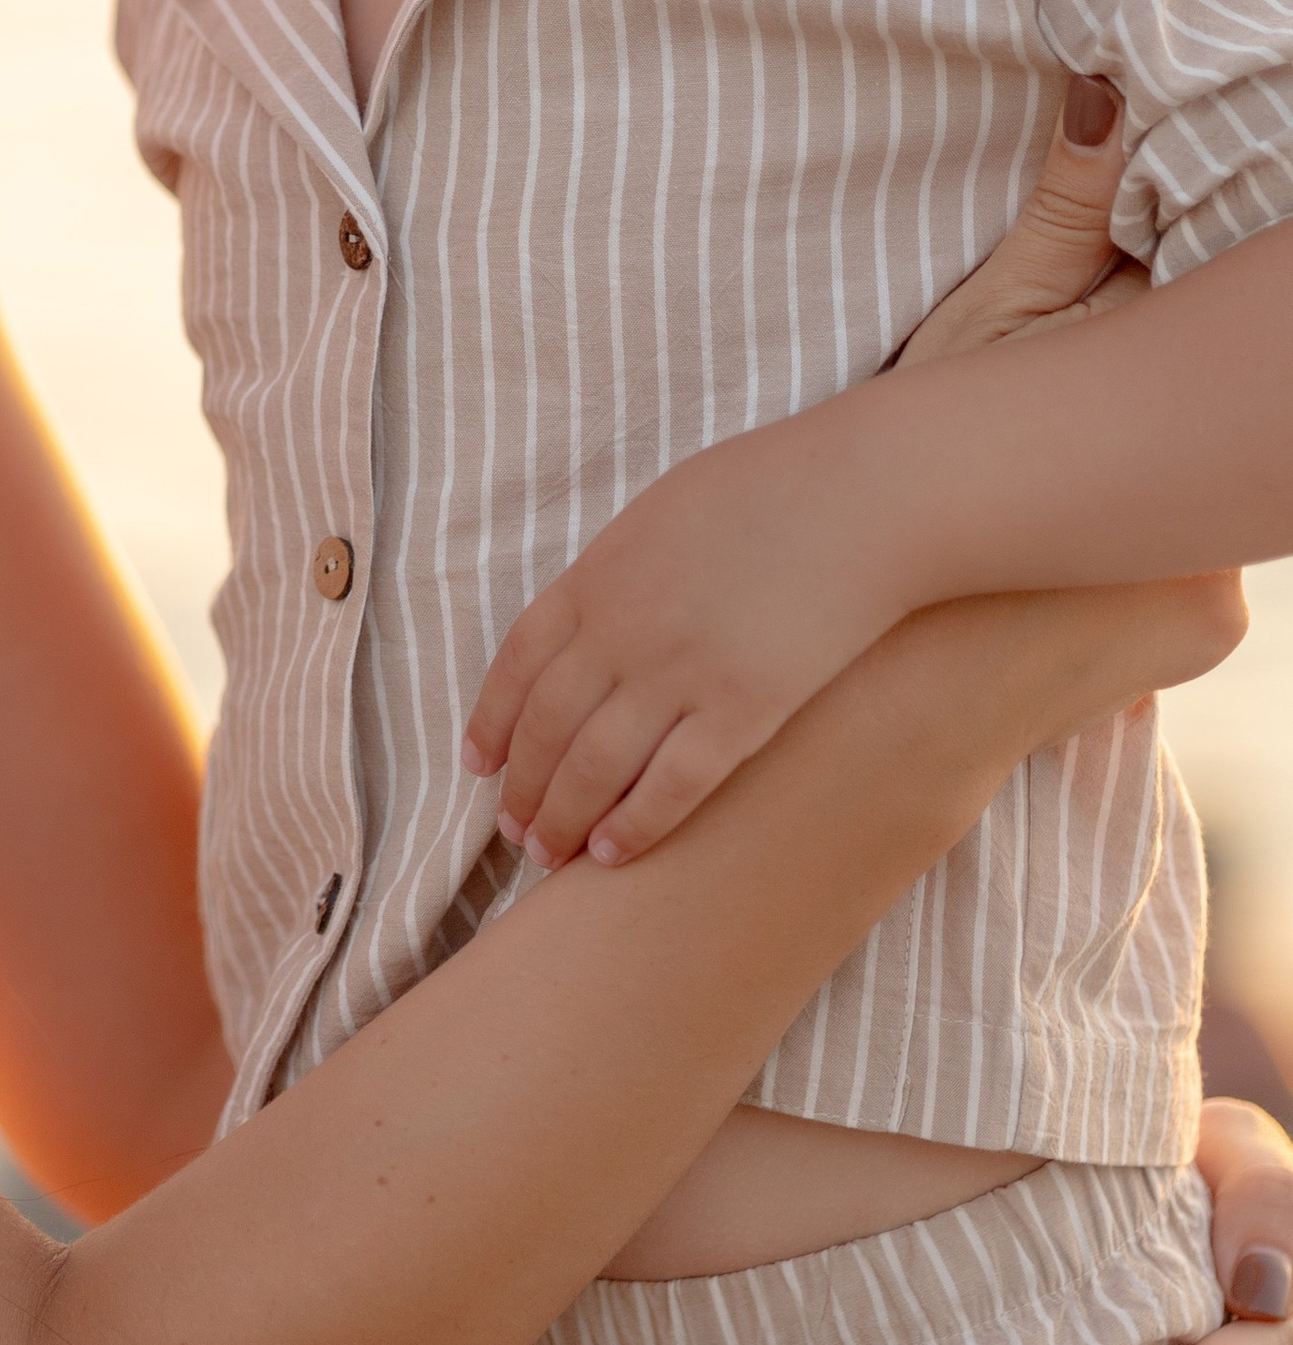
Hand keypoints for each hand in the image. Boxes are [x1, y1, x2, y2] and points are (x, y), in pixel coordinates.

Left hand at [464, 75, 1147, 870]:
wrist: (865, 497)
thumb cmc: (773, 489)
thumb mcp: (663, 511)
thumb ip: (616, 572)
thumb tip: (588, 620)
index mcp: (596, 576)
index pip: (517, 665)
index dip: (492, 722)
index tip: (478, 764)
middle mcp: (623, 631)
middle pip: (547, 727)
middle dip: (522, 786)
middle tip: (513, 828)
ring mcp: (680, 674)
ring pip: (594, 768)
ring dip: (562, 817)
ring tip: (550, 852)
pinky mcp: (744, 711)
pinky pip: (671, 786)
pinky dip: (634, 826)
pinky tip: (614, 855)